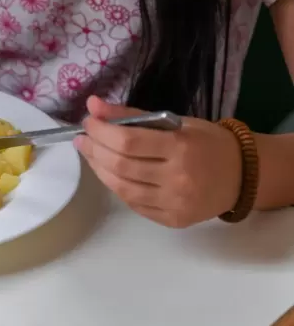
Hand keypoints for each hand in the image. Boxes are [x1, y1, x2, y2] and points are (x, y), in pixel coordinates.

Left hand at [74, 96, 241, 227]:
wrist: (242, 176)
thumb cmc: (207, 142)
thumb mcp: (175, 121)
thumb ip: (133, 115)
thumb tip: (93, 105)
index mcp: (180, 148)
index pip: (128, 141)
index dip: (101, 131)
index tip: (88, 122)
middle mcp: (177, 178)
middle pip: (121, 165)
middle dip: (94, 150)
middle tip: (82, 138)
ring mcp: (174, 203)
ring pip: (122, 188)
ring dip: (99, 169)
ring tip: (91, 154)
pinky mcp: (172, 220)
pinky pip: (134, 203)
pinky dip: (117, 186)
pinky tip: (109, 172)